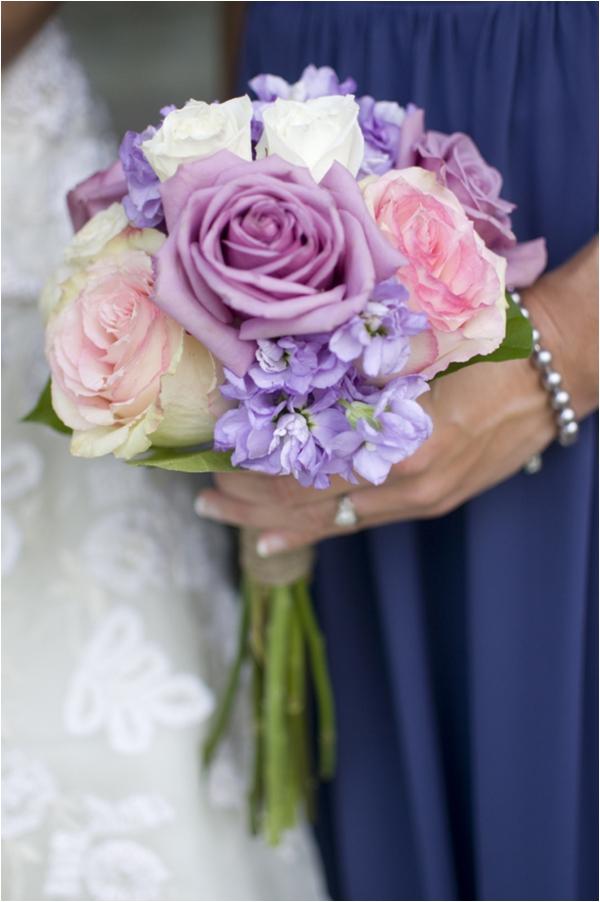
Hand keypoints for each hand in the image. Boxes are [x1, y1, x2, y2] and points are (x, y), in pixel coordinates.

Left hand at [195, 239, 597, 554]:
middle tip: (207, 496)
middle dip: (252, 502)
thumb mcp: (423, 347)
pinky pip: (359, 522)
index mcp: (402, 441)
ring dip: (274, 521)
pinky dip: (315, 530)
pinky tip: (278, 540)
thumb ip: (363, 370)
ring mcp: (420, 498)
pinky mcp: (431, 501)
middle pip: (311, 500)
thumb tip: (296, 374)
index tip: (216, 459)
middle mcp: (407, 481)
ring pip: (330, 519)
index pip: (308, 468)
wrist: (557, 373)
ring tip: (227, 520)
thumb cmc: (493, 347)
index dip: (258, 469)